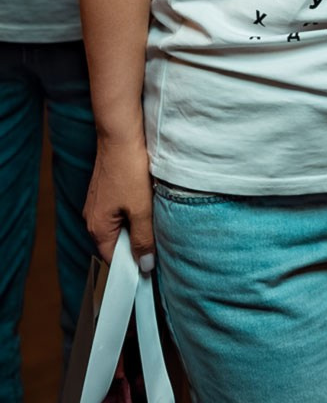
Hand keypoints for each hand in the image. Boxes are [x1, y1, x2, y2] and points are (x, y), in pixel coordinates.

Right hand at [84, 135, 155, 267]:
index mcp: (97, 228)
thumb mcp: (141, 209)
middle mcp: (92, 218)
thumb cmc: (129, 171)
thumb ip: (142, 239)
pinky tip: (146, 203)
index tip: (151, 266)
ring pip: (118, 226)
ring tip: (153, 220)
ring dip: (135, 227)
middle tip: (157, 242)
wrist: (120, 136)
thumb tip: (143, 266)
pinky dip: (132, 212)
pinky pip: (118, 212)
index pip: (112, 259)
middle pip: (115, 243)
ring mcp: (97, 204)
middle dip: (135, 244)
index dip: (131, 265)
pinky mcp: (104, 192)